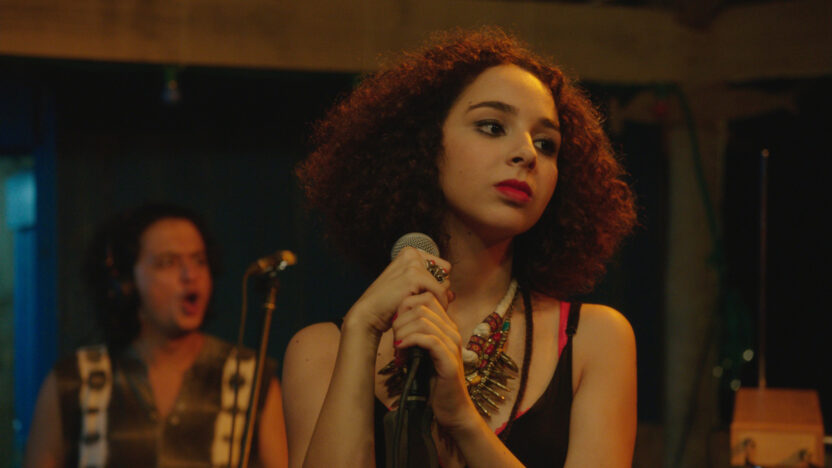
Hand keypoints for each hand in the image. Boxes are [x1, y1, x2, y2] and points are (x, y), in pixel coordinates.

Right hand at [344, 247, 452, 337]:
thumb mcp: (412, 293)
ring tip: (426, 310)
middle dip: (440, 292)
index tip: (431, 298)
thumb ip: (432, 289)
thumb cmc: (389, 305)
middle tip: (429, 306)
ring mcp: (413, 263)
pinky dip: (438, 304)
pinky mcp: (414, 275)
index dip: (439, 285)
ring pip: (444, 284)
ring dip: (440, 300)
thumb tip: (453, 294)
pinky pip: (440, 292)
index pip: (442, 267)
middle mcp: (412, 254)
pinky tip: (427, 313)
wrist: (370, 314)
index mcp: (410, 254)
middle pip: (445, 274)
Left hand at [391, 287, 478, 429]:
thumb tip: (395, 319)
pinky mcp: (449, 360)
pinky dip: (410, 340)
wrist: (451, 407)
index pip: (426, 298)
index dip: (405, 306)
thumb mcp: (422, 352)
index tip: (394, 323)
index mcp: (447, 326)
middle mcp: (452, 331)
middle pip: (423, 305)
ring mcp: (453, 345)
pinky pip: (429, 340)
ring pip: (423, 320)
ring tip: (396, 344)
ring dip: (403, 330)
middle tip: (394, 336)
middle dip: (401, 317)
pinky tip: (400, 348)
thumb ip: (415, 334)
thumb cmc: (433, 380)